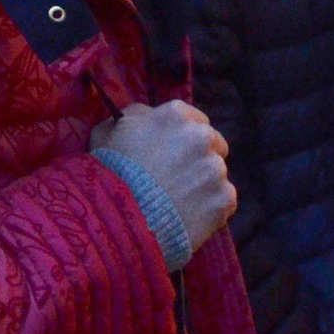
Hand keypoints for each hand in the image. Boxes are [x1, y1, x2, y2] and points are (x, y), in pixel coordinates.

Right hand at [91, 101, 234, 264]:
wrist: (120, 219)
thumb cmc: (109, 171)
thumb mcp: (109, 130)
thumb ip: (136, 116)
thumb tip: (148, 115)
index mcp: (176, 115)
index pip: (194, 120)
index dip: (182, 138)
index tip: (171, 153)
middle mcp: (202, 137)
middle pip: (212, 144)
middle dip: (198, 158)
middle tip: (176, 178)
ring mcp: (216, 169)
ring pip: (216, 174)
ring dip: (203, 183)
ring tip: (178, 201)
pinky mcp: (224, 199)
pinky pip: (223, 201)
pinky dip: (210, 208)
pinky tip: (188, 216)